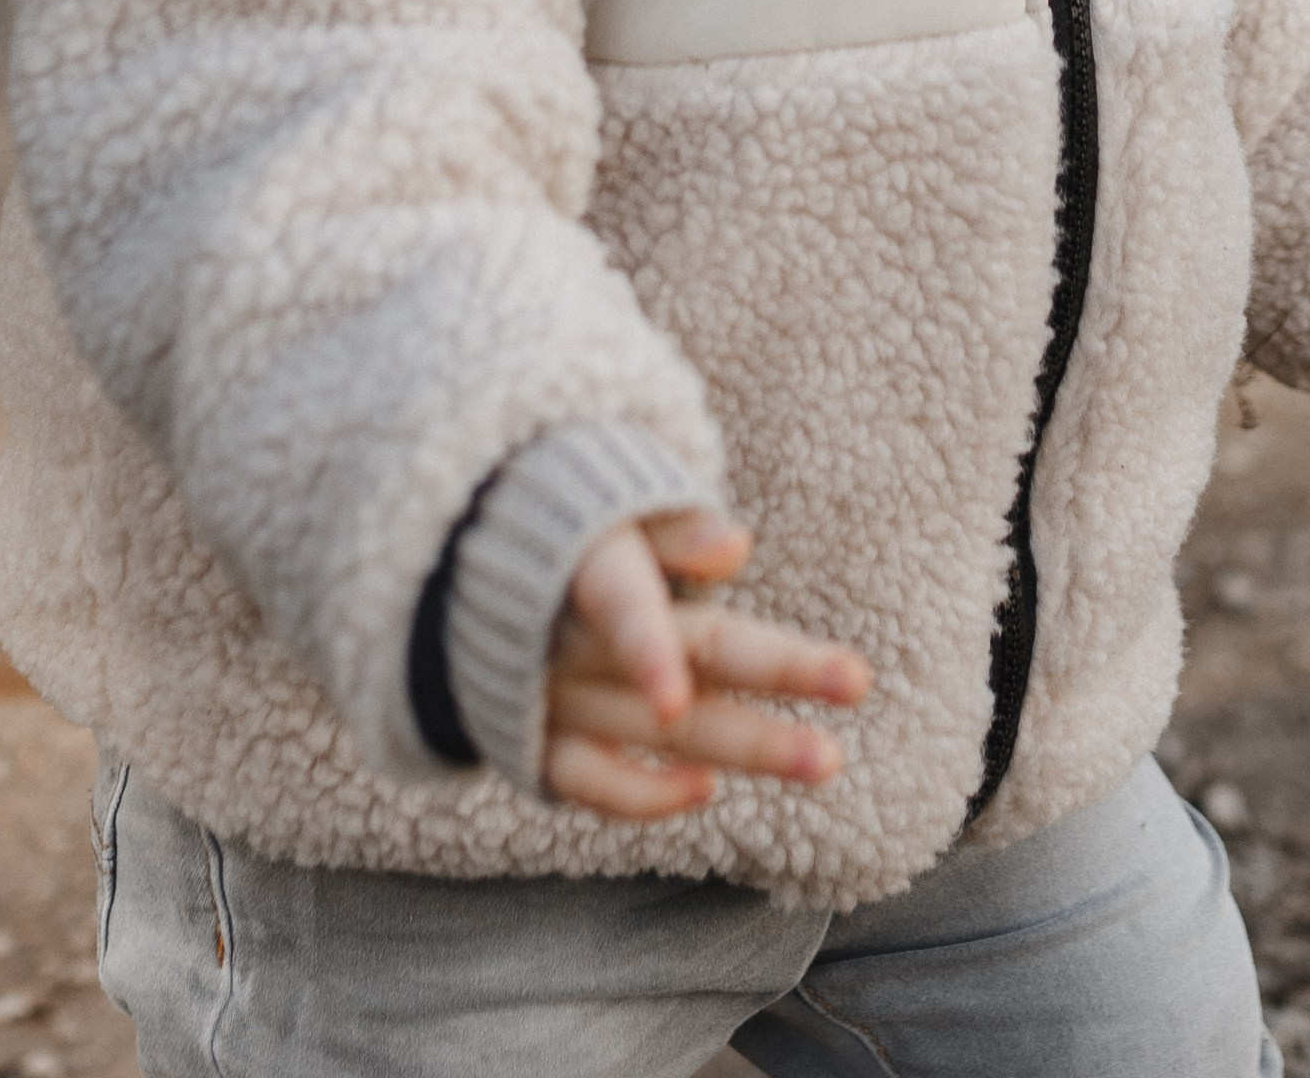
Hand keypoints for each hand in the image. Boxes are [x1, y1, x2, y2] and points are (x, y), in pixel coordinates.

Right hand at [541, 507, 871, 821]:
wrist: (451, 584)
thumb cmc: (561, 541)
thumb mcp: (602, 515)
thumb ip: (670, 533)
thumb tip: (737, 546)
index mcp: (584, 565)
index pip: (623, 599)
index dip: (650, 642)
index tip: (697, 672)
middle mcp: (569, 638)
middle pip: (683, 656)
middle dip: (773, 671)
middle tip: (858, 681)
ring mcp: (553, 699)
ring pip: (660, 729)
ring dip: (746, 744)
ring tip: (826, 759)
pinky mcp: (535, 747)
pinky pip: (591, 784)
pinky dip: (646, 794)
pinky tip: (709, 786)